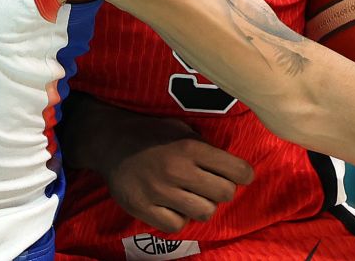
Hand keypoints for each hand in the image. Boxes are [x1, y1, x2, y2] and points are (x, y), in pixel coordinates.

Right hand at [99, 117, 253, 232]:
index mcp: (190, 147)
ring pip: (204, 212)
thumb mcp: (181, 128)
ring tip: (193, 195)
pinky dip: (180, 218)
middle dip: (224, 189)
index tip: (240, 175)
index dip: (244, 174)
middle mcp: (177, 170)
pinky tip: (173, 205)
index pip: (237, 170)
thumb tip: (231, 165)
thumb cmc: (151, 133)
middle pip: (225, 194)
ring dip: (203, 205)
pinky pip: (177, 225)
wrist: (110, 141)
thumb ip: (204, 146)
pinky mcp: (143, 208)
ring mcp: (159, 192)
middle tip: (212, 184)